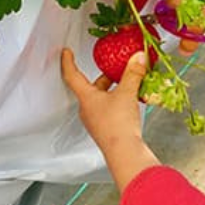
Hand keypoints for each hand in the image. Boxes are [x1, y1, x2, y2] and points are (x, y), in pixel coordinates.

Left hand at [61, 48, 160, 190]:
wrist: (124, 152)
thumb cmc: (118, 124)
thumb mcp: (127, 93)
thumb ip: (133, 73)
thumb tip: (138, 57)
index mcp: (86, 98)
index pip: (72, 75)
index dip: (68, 62)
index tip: (66, 52)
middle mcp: (87, 109)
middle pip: (92, 87)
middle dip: (104, 76)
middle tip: (115, 67)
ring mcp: (96, 120)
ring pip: (102, 98)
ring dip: (114, 89)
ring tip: (130, 82)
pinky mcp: (106, 129)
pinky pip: (109, 108)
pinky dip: (119, 100)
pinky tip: (132, 99)